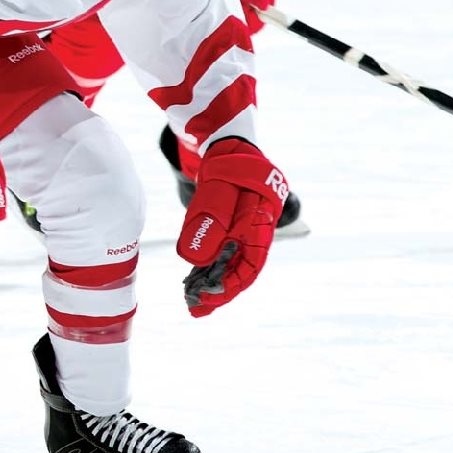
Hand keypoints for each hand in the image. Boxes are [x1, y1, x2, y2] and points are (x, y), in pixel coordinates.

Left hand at [176, 138, 288, 316]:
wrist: (230, 143)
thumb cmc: (229, 162)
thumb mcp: (219, 185)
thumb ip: (210, 218)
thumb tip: (195, 260)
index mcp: (261, 224)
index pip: (250, 266)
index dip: (230, 286)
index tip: (206, 299)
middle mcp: (256, 231)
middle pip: (240, 269)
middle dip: (218, 292)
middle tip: (194, 309)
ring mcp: (244, 229)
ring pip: (229, 262)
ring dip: (211, 281)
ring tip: (190, 299)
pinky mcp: (231, 226)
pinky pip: (221, 250)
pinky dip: (208, 265)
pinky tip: (192, 278)